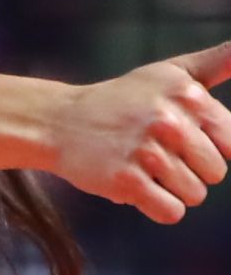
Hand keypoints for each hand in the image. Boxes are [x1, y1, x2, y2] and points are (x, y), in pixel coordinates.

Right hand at [50, 42, 230, 222]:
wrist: (59, 121)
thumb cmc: (122, 100)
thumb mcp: (169, 73)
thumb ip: (217, 62)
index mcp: (187, 95)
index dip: (208, 147)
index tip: (180, 137)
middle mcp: (169, 120)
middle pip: (215, 173)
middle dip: (190, 169)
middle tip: (155, 152)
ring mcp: (147, 151)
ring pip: (194, 195)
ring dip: (171, 189)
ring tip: (142, 166)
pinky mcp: (127, 181)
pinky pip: (171, 212)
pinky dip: (156, 206)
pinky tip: (135, 185)